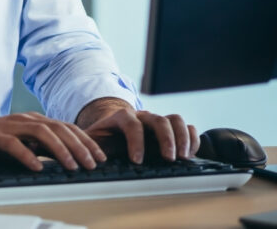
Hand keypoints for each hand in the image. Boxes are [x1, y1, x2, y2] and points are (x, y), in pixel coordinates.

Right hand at [0, 112, 106, 171]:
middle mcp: (23, 120)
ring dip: (61, 149)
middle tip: (94, 164)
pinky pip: (13, 144)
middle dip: (80, 146)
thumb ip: (39, 147)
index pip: (65, 127)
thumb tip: (66, 158)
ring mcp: (8, 126)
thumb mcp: (19, 145)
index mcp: (31, 121)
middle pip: (58, 128)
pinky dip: (27, 155)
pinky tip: (37, 167)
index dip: (85, 140)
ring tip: (73, 166)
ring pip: (41, 132)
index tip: (101, 156)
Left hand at [76, 98, 198, 163]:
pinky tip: (190, 153)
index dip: (136, 141)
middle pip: (158, 119)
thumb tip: (85, 158)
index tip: (137, 161)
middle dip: (165, 139)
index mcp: (121, 117)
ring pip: (174, 119)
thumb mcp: (92, 140)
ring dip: (182, 138)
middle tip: (169, 159)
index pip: (131, 123)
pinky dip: (191, 138)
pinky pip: (186, 126)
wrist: (110, 129)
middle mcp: (141, 116)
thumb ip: (89, 146)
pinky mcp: (169, 129)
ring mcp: (156, 120)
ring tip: (183, 157)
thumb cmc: (101, 138)